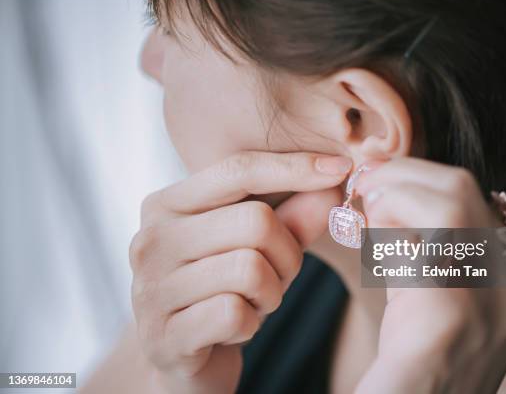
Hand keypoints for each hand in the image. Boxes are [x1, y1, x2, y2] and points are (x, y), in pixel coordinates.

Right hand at [129, 151, 350, 393]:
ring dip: (270, 293)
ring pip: (250, 270)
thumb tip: (332, 183)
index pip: (238, 170)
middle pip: (255, 222)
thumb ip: (294, 214)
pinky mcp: (163, 336)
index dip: (294, 167)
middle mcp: (150, 239)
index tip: (340, 168)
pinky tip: (234, 327)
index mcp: (167, 205)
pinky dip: (250, 323)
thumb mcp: (260, 246)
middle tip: (278, 275)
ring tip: (252, 301)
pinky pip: (235, 315)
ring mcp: (150, 289)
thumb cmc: (224, 288)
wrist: (183, 353)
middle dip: (287, 254)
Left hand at [353, 157, 505, 392]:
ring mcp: (493, 289)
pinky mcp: (455, 302)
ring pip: (450, 198)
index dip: (422, 179)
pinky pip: (422, 234)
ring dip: (398, 191)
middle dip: (407, 174)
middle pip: (464, 187)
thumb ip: (421, 239)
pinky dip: (390, 218)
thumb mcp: (433, 284)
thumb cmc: (418, 347)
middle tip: (366, 183)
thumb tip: (384, 189)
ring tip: (368, 209)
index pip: (473, 197)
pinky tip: (369, 232)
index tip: (385, 179)